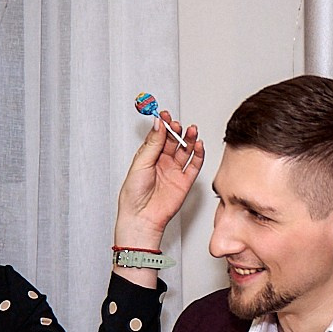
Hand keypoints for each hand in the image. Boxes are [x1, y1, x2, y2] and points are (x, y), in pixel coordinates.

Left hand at [114, 113, 203, 247]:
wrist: (142, 216)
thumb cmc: (134, 195)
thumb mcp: (141, 163)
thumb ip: (153, 143)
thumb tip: (158, 124)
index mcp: (149, 157)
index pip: (159, 136)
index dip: (163, 125)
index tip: (165, 115)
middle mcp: (162, 162)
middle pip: (173, 141)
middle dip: (176, 131)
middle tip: (177, 124)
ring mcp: (174, 172)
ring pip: (185, 151)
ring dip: (189, 139)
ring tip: (191, 130)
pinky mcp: (185, 182)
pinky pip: (195, 165)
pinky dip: (198, 155)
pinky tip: (198, 145)